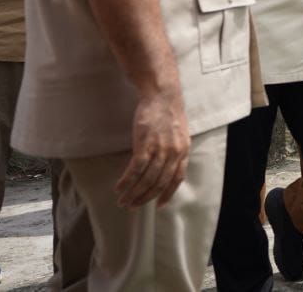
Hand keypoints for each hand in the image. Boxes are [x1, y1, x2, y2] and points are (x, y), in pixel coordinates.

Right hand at [114, 90, 189, 208]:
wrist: (163, 96)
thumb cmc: (169, 114)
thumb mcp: (179, 135)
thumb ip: (174, 151)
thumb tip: (165, 168)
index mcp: (184, 152)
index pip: (177, 179)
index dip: (167, 194)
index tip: (159, 206)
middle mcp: (174, 154)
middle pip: (159, 183)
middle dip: (144, 198)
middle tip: (132, 206)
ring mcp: (160, 150)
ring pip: (146, 179)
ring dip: (133, 193)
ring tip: (123, 201)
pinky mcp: (145, 144)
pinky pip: (135, 169)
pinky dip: (126, 181)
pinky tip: (119, 187)